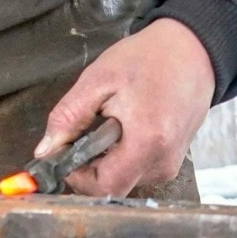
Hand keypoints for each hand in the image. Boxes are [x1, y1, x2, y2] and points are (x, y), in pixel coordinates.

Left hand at [35, 18, 215, 196]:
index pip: (104, 187)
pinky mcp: (173, 161)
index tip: (66, 151)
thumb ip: (68, 116)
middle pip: (113, 187)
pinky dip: (122, 154)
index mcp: (147, 142)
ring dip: (106, 159)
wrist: (191, 50)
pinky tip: (125, 126)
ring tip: (110, 120)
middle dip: (89, 165)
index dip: (77, 176)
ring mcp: (171, 165)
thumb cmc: (147, 58)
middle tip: (87, 127)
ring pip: (124, 179)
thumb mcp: (98, 79)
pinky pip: (138, 169)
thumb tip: (44, 150)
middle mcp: (163, 163)